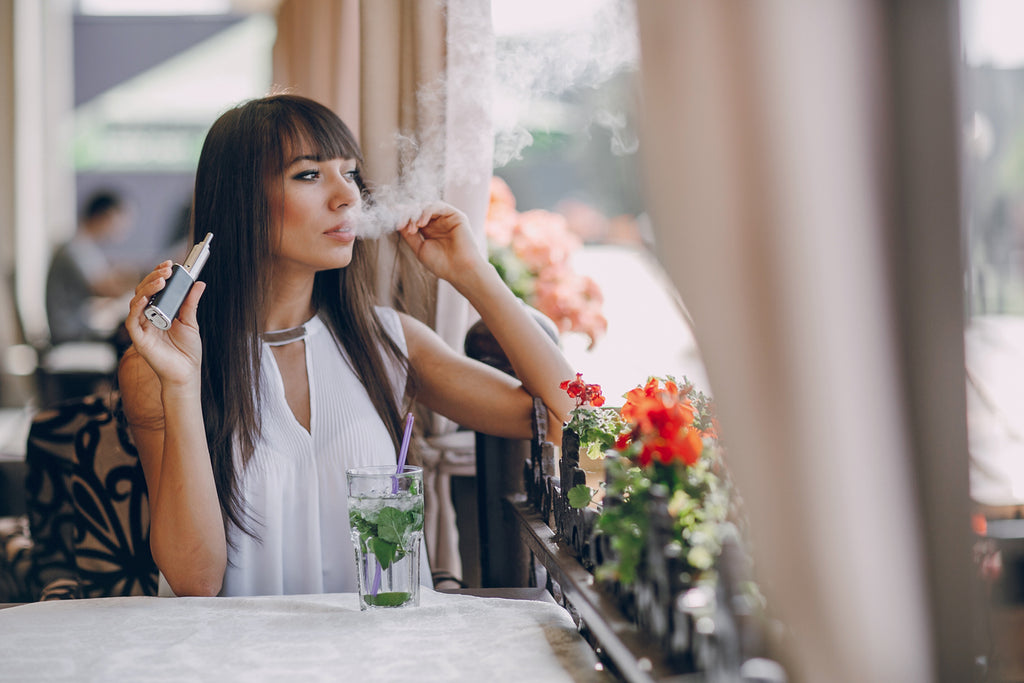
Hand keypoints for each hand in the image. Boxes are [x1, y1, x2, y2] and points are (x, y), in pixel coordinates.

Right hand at [124, 261, 205, 388]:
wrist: (186, 373)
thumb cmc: (187, 351)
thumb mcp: (191, 322)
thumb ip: (190, 302)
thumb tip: (198, 283)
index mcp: (159, 312)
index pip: (155, 288)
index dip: (159, 275)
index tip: (170, 264)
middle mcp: (148, 317)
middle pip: (143, 291)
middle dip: (154, 278)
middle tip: (167, 270)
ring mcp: (142, 327)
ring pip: (136, 302)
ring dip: (147, 288)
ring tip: (161, 280)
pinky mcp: (139, 339)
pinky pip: (132, 321)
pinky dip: (136, 308)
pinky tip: (144, 299)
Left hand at [397, 202, 483, 283]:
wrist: (460, 270)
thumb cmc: (442, 264)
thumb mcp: (419, 248)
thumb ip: (409, 235)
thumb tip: (397, 223)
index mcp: (429, 230)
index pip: (413, 217)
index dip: (402, 215)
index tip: (389, 214)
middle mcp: (437, 222)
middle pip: (418, 209)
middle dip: (406, 214)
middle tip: (399, 224)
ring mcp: (446, 218)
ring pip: (426, 206)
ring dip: (415, 214)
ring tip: (412, 228)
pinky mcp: (455, 215)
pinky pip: (438, 206)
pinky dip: (426, 212)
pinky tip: (421, 223)